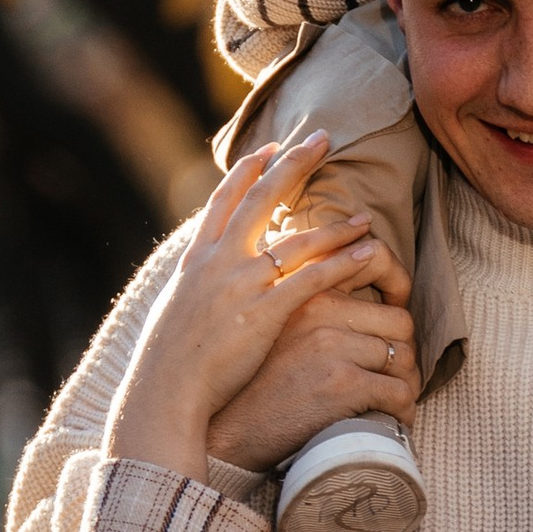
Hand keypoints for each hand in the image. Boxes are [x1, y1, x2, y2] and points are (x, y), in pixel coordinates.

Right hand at [105, 140, 383, 482]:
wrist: (163, 394)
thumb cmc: (168, 365)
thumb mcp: (176, 313)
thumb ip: (196, 290)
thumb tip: (203, 285)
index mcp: (195, 259)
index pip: (224, 199)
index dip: (249, 170)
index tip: (271, 147)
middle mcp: (218, 262)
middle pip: (261, 199)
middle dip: (294, 164)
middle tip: (322, 138)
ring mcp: (241, 284)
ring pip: (297, 241)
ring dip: (335, 226)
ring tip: (366, 216)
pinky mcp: (263, 312)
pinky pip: (313, 280)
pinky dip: (343, 264)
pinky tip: (368, 255)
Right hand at [207, 270, 418, 474]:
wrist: (229, 433)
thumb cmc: (256, 386)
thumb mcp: (275, 329)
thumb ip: (312, 308)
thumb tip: (366, 302)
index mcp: (306, 291)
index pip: (374, 258)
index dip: (397, 281)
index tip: (397, 306)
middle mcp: (318, 309)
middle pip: (399, 321)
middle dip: (402, 353)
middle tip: (393, 377)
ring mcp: (331, 345)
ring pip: (403, 358)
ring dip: (403, 386)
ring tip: (392, 404)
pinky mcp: (341, 382)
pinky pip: (399, 392)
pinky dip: (402, 411)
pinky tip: (391, 421)